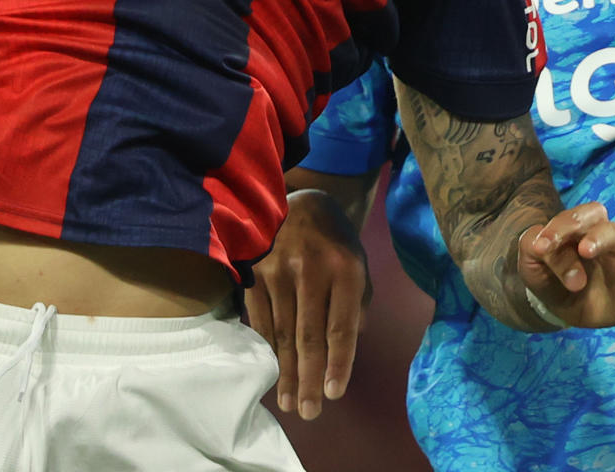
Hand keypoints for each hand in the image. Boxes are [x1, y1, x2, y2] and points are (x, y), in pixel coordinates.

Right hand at [248, 190, 371, 420]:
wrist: (298, 201)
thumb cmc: (334, 241)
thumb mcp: (359, 262)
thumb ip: (359, 303)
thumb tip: (348, 345)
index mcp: (346, 269)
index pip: (342, 327)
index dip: (339, 364)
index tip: (334, 395)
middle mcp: (312, 270)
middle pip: (309, 336)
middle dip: (310, 378)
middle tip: (310, 412)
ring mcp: (279, 271)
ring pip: (282, 333)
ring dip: (286, 372)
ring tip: (291, 402)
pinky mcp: (255, 274)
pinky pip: (260, 320)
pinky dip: (267, 350)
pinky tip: (271, 372)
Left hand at [517, 202, 614, 329]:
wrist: (555, 304)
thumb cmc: (549, 272)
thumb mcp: (533, 260)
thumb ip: (536, 248)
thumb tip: (547, 250)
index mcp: (587, 230)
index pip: (585, 215)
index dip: (565, 226)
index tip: (542, 247)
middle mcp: (612, 245)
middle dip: (602, 237)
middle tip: (585, 251)